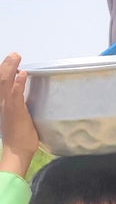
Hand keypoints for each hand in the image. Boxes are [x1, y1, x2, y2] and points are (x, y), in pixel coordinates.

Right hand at [0, 53, 38, 177]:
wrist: (17, 150)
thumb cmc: (20, 134)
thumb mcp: (18, 115)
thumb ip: (19, 103)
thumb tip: (25, 95)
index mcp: (3, 102)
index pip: (1, 83)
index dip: (5, 70)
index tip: (12, 60)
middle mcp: (2, 102)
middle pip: (0, 79)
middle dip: (6, 64)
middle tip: (15, 54)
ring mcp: (8, 106)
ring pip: (4, 83)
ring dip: (10, 68)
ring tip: (16, 57)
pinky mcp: (15, 111)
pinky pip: (15, 95)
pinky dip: (17, 83)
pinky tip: (22, 74)